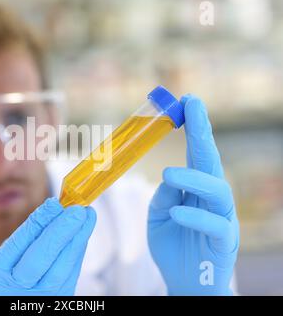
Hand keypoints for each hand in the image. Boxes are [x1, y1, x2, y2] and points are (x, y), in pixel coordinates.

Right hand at [0, 197, 96, 294]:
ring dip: (76, 240)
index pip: (18, 244)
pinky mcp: (57, 300)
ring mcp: (37, 299)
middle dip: (61, 231)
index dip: (39, 222)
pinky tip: (83, 233)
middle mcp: (12, 291)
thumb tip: (55, 208)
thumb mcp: (1, 260)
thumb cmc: (4, 279)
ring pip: (60, 270)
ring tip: (87, 216)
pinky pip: (69, 276)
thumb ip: (25, 238)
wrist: (13, 300)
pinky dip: (76, 252)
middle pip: (39, 260)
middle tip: (78, 210)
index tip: (55, 203)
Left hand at [147, 94, 239, 294]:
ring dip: (194, 178)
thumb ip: (163, 196)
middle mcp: (212, 198)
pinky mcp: (223, 243)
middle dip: (203, 133)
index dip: (195, 127)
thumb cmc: (173, 243)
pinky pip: (215, 226)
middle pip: (211, 161)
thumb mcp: (158, 216)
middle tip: (193, 107)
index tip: (188, 101)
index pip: (197, 153)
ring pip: (218, 191)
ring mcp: (221, 219)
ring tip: (169, 173)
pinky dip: (195, 217)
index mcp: (196, 188)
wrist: (184, 281)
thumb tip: (168, 179)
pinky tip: (177, 212)